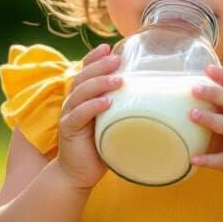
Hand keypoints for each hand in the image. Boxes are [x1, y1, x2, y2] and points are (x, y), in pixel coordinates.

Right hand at [54, 43, 123, 191]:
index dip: (94, 58)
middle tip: (117, 59)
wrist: (78, 174)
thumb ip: (123, 110)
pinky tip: (106, 102)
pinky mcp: (68, 130)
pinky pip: (79, 115)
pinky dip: (92, 106)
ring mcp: (69, 115)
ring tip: (118, 80)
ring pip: (81, 93)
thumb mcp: (113, 124)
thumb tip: (154, 99)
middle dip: (100, 66)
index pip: (85, 71)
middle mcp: (73, 103)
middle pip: (83, 77)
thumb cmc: (99, 148)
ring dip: (99, 83)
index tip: (108, 47)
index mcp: (82, 98)